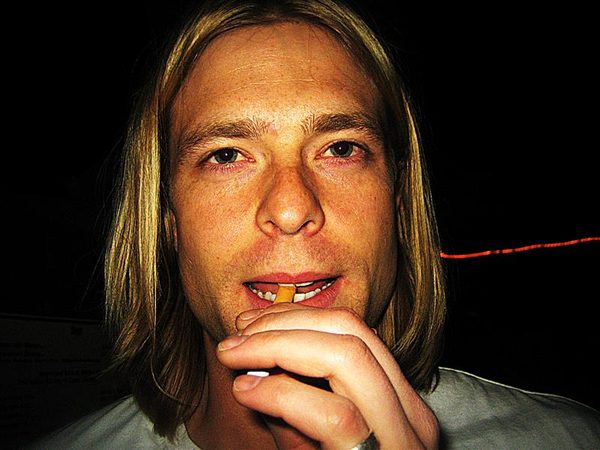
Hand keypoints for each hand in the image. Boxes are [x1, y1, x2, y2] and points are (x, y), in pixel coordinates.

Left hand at [217, 303, 438, 448]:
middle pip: (352, 332)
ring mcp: (404, 442)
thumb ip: (294, 403)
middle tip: (235, 335)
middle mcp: (412, 417)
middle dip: (285, 323)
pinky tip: (247, 392)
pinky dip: (282, 393)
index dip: (297, 317)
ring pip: (347, 358)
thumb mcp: (312, 444)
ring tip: (232, 354)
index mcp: (398, 404)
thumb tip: (256, 358)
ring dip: (277, 345)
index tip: (251, 325)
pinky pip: (334, 417)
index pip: (354, 331)